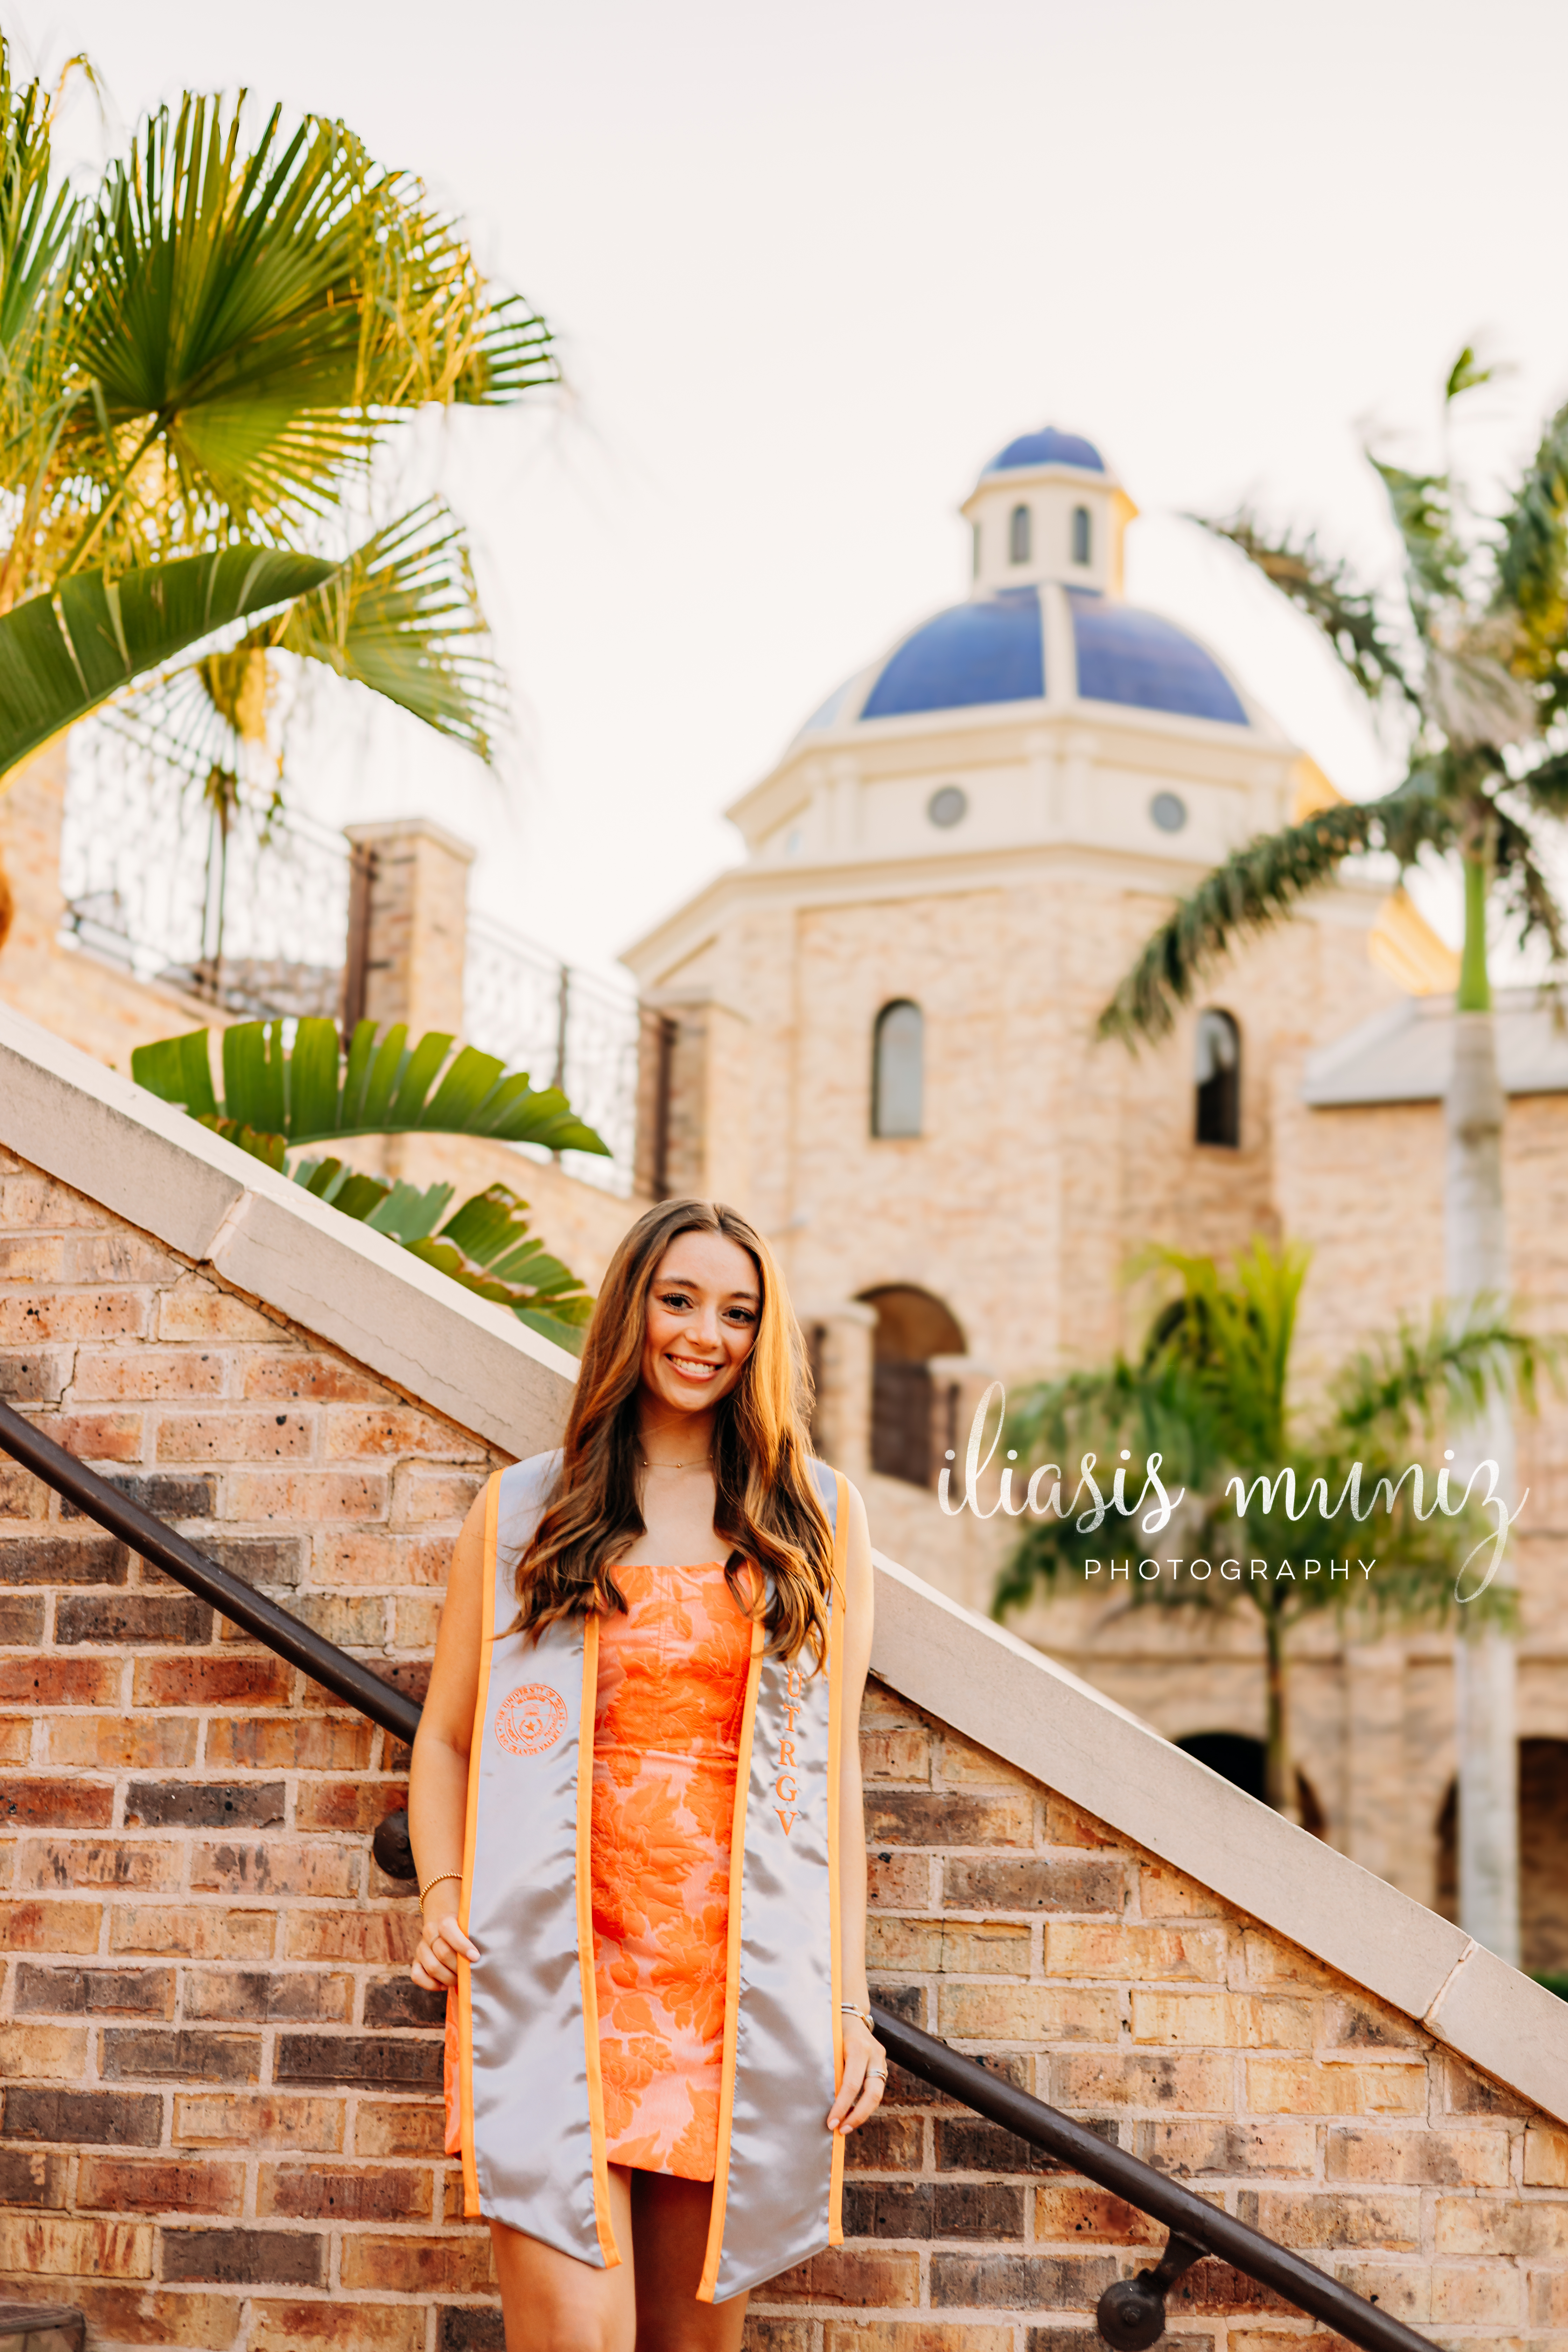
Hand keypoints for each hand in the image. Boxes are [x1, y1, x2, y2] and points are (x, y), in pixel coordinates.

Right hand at [410, 1902, 479, 1991]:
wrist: (447, 1931)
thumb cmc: (466, 1934)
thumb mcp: (471, 1928)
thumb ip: (476, 1936)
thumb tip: (482, 1955)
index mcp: (444, 1920)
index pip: (447, 1929)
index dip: (462, 1944)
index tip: (476, 1957)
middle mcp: (430, 1932)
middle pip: (442, 1952)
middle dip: (458, 1967)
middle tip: (468, 1973)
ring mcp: (421, 1948)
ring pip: (432, 1967)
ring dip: (448, 1978)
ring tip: (459, 1979)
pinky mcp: (415, 1963)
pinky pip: (417, 1976)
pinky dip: (432, 1984)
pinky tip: (444, 1984)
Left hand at [827, 2011, 885, 2134]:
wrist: (850, 2014)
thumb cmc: (833, 2031)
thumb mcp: (830, 2046)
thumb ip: (831, 2069)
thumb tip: (824, 2102)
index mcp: (858, 2047)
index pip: (851, 2084)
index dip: (842, 2106)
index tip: (830, 2123)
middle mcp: (874, 2054)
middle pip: (872, 2094)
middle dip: (857, 2116)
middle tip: (841, 2130)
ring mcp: (881, 2060)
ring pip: (877, 2094)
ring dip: (861, 2114)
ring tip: (845, 2126)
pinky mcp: (882, 2066)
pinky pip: (875, 2090)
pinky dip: (864, 2104)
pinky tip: (852, 2114)